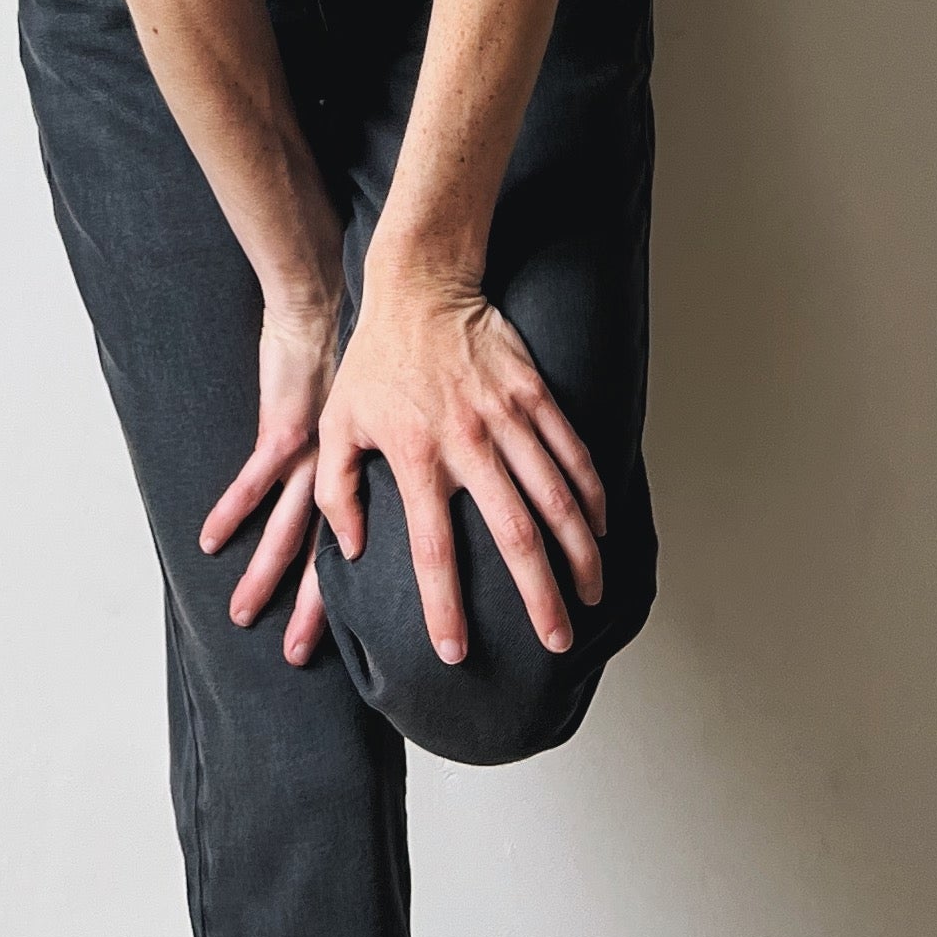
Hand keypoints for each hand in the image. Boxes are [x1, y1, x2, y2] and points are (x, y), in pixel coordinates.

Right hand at [199, 287, 341, 664]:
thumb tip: (380, 485)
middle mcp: (335, 473)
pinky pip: (255, 479)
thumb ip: (362, 452)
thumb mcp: (367, 411)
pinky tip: (209, 540)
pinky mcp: (284, 429)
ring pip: (285, 528)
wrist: (333, 303)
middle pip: (320, 553)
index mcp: (354, 474)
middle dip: (308, 607)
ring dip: (263, 574)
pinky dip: (232, 510)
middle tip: (294, 656)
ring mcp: (309, 454)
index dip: (342, 592)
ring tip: (241, 614)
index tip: (343, 639)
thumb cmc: (350, 351)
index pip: (348, 546)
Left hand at [316, 269, 605, 664]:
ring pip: (555, 496)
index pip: (432, 549)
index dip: (443, 605)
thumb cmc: (374, 361)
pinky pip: (571, 450)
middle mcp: (466, 443)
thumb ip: (337, 491)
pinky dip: (591, 492)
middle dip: (540, 595)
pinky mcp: (534, 392)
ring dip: (578, 551)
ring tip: (592, 594)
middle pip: (513, 534)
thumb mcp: (336, 425)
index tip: (455, 651)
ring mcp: (506, 417)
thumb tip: (351, 549)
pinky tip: (600, 527)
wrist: (420, 285)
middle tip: (556, 641)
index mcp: (415, 458)